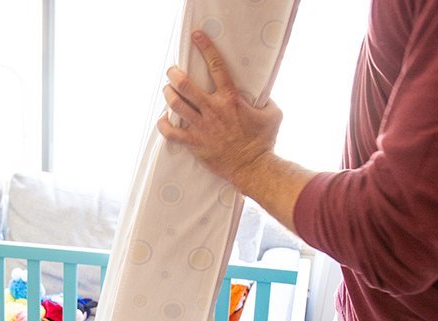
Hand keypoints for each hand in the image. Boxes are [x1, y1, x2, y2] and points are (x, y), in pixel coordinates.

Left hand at [158, 30, 283, 185]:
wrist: (254, 167)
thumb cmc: (264, 141)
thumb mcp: (273, 114)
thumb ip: (265, 100)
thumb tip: (261, 94)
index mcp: (231, 99)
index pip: (216, 66)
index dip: (205, 48)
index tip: (196, 36)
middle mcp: (213, 110)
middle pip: (185, 85)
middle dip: (174, 74)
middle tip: (172, 71)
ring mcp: (202, 127)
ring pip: (176, 104)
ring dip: (168, 94)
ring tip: (167, 90)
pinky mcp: (195, 144)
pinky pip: (171, 133)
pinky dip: (164, 125)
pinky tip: (164, 120)